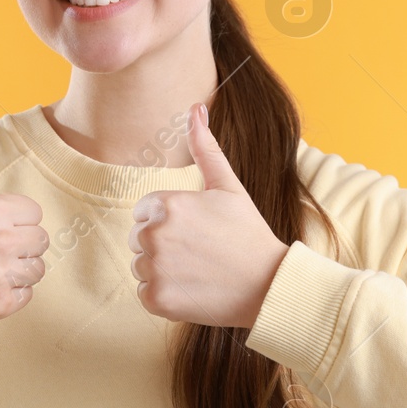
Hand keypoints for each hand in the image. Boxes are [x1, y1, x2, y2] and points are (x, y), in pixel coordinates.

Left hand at [128, 103, 289, 328]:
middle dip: (163, 244)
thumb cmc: (248, 233)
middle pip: (139, 238)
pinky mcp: (156, 299)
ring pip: (140, 265)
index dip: (171, 221)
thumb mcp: (227, 186)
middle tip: (200, 252)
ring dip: (162, 270)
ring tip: (197, 270)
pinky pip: (144, 293)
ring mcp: (154, 269)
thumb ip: (205, 148)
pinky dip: (163, 295)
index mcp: (166, 205)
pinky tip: (192, 289)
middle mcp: (154, 236)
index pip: (144, 211)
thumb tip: (195, 108)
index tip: (197, 231)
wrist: (267, 286)